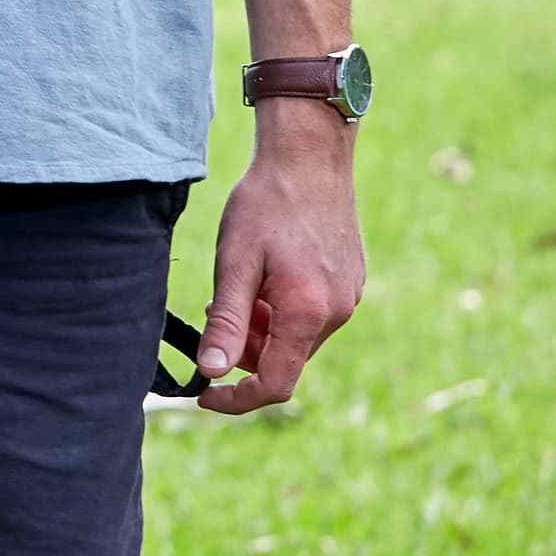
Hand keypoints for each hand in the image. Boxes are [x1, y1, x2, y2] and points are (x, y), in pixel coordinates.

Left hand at [193, 104, 365, 413]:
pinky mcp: (350, 283)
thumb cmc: (266, 204)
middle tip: (217, 310)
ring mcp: (348, 298)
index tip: (204, 394)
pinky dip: (283, 310)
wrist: (309, 157)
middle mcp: (336, 313)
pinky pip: (312, 315)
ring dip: (264, 327)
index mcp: (308, 313)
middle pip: (284, 360)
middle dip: (246, 350)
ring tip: (241, 286)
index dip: (238, 398)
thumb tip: (211, 372)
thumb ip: (227, 323)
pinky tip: (267, 274)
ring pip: (296, 337)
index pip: (275, 384)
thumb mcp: (235, 262)